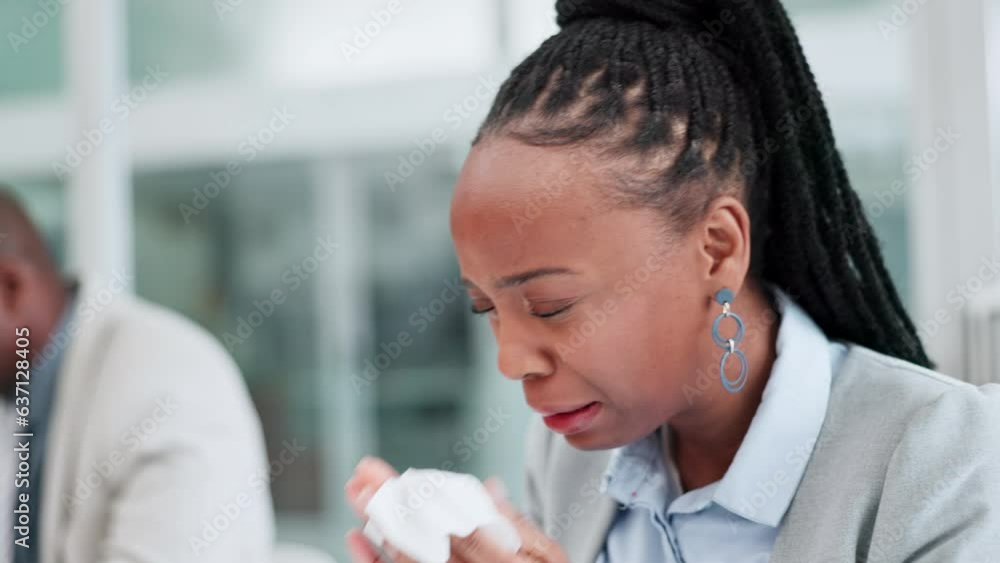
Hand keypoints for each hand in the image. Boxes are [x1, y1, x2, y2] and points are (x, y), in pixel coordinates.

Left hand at [344, 457, 567, 562]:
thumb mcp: (549, 558)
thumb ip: (520, 524)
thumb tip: (490, 486)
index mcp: (505, 561)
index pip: (459, 526)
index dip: (427, 501)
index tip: (402, 477)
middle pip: (426, 540)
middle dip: (393, 506)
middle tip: (366, 477)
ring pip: (408, 560)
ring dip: (379, 526)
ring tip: (357, 494)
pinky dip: (375, 561)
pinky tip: (357, 537)